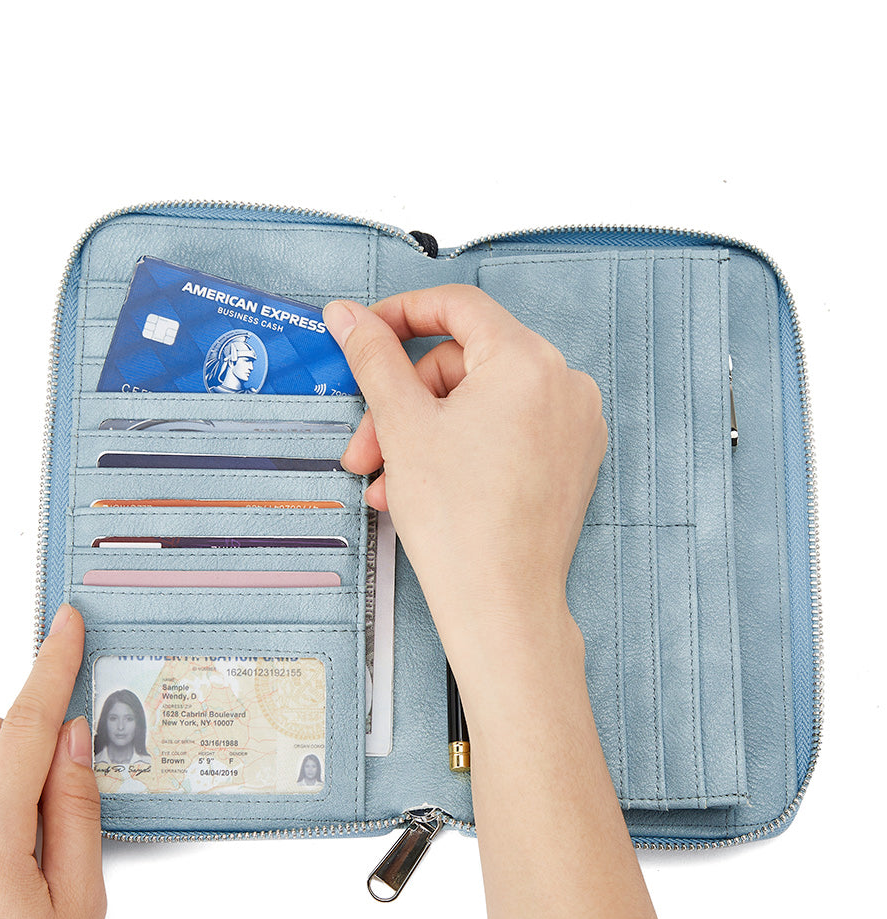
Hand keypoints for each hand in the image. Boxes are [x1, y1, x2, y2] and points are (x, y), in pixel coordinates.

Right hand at [323, 286, 606, 716]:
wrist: (501, 605)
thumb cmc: (461, 525)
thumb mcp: (402, 425)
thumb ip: (374, 357)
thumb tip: (350, 316)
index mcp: (528, 361)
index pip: (457, 307)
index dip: (400, 315)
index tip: (366, 334)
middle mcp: (563, 384)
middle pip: (463, 365)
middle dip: (404, 403)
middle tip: (366, 444)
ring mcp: (573, 424)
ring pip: (479, 404)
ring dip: (424, 435)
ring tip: (388, 479)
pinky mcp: (571, 459)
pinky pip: (505, 432)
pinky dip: (461, 449)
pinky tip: (423, 485)